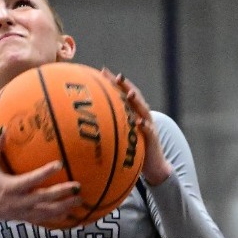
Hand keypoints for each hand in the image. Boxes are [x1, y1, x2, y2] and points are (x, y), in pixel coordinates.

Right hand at [0, 130, 82, 224]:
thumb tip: (4, 128)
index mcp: (11, 187)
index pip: (31, 179)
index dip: (45, 173)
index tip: (60, 164)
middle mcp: (19, 201)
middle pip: (44, 198)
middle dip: (62, 193)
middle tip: (77, 186)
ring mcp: (23, 212)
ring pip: (47, 211)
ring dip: (64, 206)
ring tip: (79, 199)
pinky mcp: (25, 218)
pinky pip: (43, 219)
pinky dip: (57, 217)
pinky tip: (70, 213)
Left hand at [103, 70, 169, 185]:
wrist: (154, 165)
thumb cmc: (134, 150)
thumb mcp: (120, 135)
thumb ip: (108, 127)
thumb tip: (83, 124)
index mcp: (133, 113)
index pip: (123, 94)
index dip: (114, 83)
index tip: (102, 71)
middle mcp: (142, 115)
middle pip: (134, 97)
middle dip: (126, 85)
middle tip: (117, 75)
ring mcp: (149, 125)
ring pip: (143, 110)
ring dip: (137, 101)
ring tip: (130, 93)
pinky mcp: (152, 139)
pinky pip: (149, 131)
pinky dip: (145, 126)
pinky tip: (140, 122)